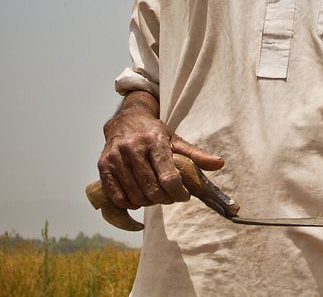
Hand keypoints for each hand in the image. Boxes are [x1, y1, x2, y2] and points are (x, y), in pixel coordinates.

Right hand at [97, 91, 223, 209]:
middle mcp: (133, 148)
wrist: (125, 119)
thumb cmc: (153, 132)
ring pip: (136, 196)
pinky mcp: (103, 167)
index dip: (179, 192)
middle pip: (152, 190)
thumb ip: (196, 154)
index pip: (168, 177)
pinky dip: (131, 203)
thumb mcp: (175, 139)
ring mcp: (116, 158)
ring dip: (149, 202)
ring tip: (156, 194)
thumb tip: (220, 164)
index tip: (184, 195)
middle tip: (170, 196)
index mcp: (154, 140)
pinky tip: (139, 195)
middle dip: (165, 199)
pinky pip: (118, 198)